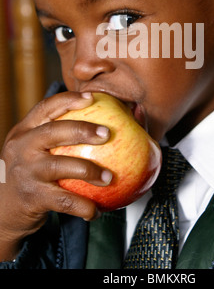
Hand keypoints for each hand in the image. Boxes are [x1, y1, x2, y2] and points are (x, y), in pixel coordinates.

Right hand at [0, 91, 110, 260]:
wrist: (2, 211)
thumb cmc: (29, 174)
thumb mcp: (33, 150)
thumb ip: (57, 137)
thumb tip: (104, 125)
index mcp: (24, 131)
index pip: (46, 108)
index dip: (69, 100)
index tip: (92, 97)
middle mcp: (22, 147)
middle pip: (54, 131)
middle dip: (83, 129)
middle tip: (107, 133)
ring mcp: (25, 172)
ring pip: (60, 166)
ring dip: (89, 171)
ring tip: (109, 178)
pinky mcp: (32, 197)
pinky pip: (64, 201)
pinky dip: (83, 206)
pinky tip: (96, 210)